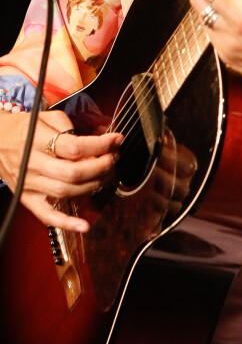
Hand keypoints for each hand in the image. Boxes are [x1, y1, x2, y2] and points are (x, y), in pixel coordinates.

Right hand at [0, 109, 122, 232]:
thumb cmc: (24, 128)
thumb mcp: (46, 117)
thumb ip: (71, 128)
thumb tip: (100, 136)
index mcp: (36, 140)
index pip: (74, 147)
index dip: (100, 144)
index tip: (117, 139)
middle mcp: (31, 163)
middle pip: (73, 172)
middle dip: (101, 166)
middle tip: (114, 158)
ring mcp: (29, 184)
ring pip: (66, 192)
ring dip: (93, 185)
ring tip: (107, 174)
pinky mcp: (27, 198)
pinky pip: (46, 215)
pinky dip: (66, 222)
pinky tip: (84, 225)